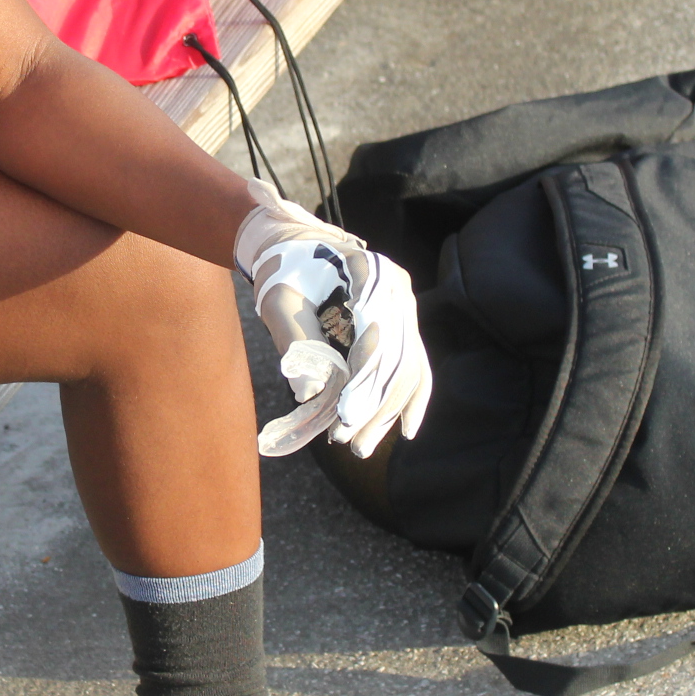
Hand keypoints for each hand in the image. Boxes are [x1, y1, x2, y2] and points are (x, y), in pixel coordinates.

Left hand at [234, 179, 431, 457]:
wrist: (297, 248)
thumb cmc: (285, 271)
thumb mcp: (280, 301)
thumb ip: (294, 339)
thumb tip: (309, 393)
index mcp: (371, 273)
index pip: (377, 335)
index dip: (364, 379)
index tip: (346, 416)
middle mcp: (397, 291)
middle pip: (396, 358)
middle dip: (374, 406)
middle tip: (349, 441)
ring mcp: (403, 310)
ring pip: (407, 369)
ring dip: (387, 412)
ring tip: (361, 447)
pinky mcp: (401, 327)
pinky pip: (414, 367)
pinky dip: (410, 400)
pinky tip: (406, 430)